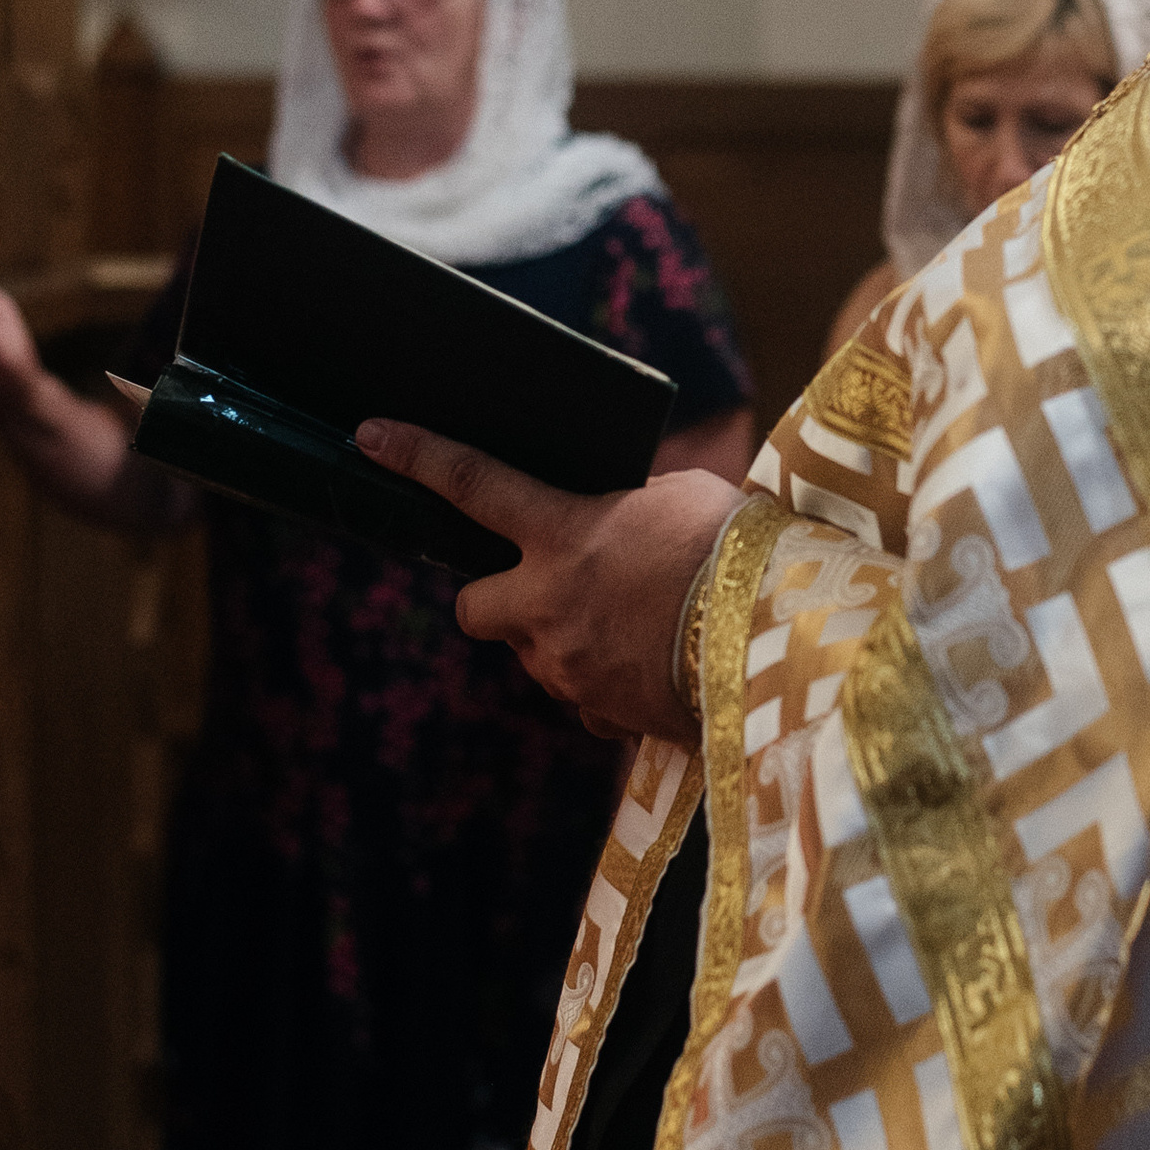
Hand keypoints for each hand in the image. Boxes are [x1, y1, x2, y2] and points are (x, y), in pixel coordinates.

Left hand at [356, 422, 742, 742]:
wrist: (779, 638)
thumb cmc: (738, 550)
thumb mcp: (681, 498)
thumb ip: (632, 506)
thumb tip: (625, 518)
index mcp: (564, 534)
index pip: (473, 484)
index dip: (417, 456)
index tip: (371, 435)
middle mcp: (548, 605)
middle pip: (473, 606)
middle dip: (497, 597)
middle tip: (543, 587)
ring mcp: (569, 666)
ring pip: (534, 655)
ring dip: (564, 639)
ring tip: (634, 624)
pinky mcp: (602, 713)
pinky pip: (585, 697)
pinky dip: (606, 683)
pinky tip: (652, 665)